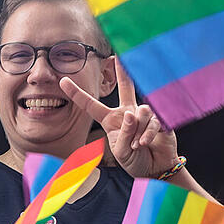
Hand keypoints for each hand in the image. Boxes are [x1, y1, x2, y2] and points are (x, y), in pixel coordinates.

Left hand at [60, 57, 178, 178]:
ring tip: (137, 145)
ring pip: (140, 113)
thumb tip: (131, 113)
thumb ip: (124, 133)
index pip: (91, 105)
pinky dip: (147, 135)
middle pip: (125, 87)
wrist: (155, 170)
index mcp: (111, 120)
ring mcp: (145, 115)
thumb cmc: (134, 160)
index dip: (77, 93)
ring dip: (137, 132)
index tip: (63, 80)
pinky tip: (144, 144)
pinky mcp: (161, 120)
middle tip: (119, 54)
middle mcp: (128, 113)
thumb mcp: (121, 151)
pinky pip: (153, 122)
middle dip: (123, 70)